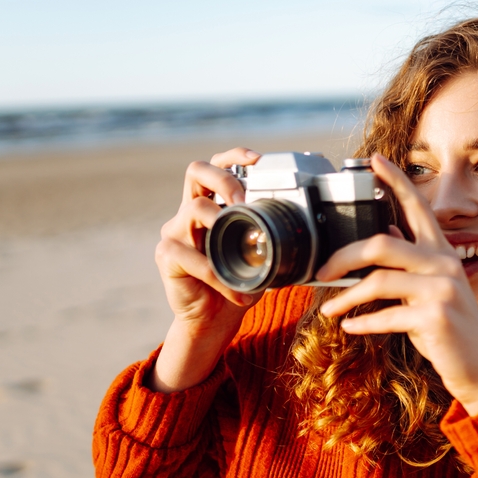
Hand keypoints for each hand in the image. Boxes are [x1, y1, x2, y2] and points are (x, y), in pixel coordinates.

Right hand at [150, 147, 263, 391]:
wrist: (213, 321)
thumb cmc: (239, 284)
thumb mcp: (263, 258)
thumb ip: (274, 239)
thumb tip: (310, 230)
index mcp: (214, 205)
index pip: (217, 166)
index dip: (235, 156)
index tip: (258, 160)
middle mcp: (190, 211)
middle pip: (196, 171)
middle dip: (225, 179)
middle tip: (245, 202)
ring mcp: (175, 231)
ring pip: (194, 209)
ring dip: (223, 227)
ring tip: (242, 252)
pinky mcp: (167, 256)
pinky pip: (188, 254)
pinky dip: (216, 274)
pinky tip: (235, 291)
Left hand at [317, 154, 477, 415]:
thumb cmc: (450, 330)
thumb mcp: (433, 290)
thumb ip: (412, 264)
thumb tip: (386, 236)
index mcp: (443, 253)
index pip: (418, 207)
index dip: (397, 181)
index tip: (374, 161)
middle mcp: (445, 265)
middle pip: (381, 244)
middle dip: (343, 257)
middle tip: (322, 273)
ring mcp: (442, 290)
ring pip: (378, 281)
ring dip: (346, 297)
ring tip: (330, 310)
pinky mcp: (435, 318)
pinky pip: (386, 315)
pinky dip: (363, 323)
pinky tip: (350, 328)